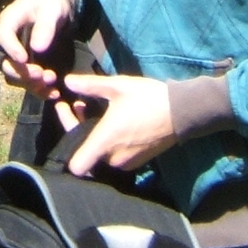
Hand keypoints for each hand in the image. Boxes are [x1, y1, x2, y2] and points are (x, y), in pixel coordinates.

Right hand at [0, 0, 73, 102]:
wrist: (56, 8)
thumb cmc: (51, 3)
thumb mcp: (52, 8)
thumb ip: (45, 26)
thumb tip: (37, 48)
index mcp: (9, 21)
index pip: (2, 36)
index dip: (11, 49)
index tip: (25, 59)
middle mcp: (7, 42)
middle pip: (5, 63)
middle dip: (22, 72)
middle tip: (41, 75)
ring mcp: (15, 56)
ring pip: (15, 77)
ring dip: (31, 84)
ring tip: (51, 84)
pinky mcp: (26, 67)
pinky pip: (27, 83)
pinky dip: (39, 90)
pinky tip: (54, 93)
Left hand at [58, 73, 177, 174]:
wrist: (181, 112)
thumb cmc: (148, 98)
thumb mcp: (117, 86)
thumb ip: (89, 85)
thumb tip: (66, 81)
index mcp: (106, 141)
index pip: (77, 166)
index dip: (66, 145)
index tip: (67, 119)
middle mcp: (113, 158)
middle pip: (85, 151)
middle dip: (78, 127)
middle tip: (76, 104)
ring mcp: (126, 162)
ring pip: (99, 152)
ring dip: (92, 133)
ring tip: (89, 107)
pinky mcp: (136, 162)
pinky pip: (113, 154)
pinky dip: (107, 140)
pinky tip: (109, 120)